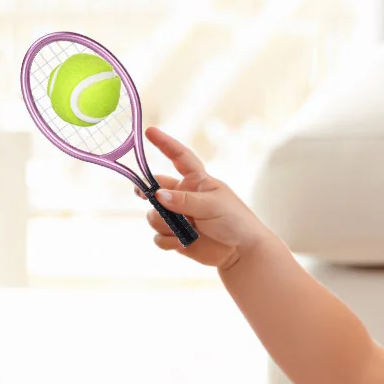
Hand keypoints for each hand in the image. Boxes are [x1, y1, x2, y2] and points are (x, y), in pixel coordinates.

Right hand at [142, 129, 268, 270]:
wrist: (241, 251)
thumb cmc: (234, 220)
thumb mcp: (212, 205)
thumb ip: (184, 200)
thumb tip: (157, 196)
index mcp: (197, 181)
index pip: (179, 157)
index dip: (165, 143)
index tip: (150, 131)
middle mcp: (184, 196)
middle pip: (156, 188)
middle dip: (145, 191)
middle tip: (142, 193)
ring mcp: (178, 217)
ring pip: (154, 216)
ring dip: (163, 223)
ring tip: (182, 230)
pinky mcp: (175, 237)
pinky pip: (158, 237)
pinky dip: (166, 241)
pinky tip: (181, 243)